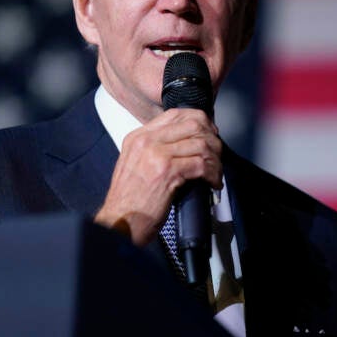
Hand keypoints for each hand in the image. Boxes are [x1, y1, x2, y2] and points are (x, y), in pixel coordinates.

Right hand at [94, 108, 221, 245]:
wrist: (119, 222)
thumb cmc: (129, 201)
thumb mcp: (135, 165)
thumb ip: (154, 150)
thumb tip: (184, 144)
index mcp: (138, 137)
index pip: (175, 114)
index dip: (199, 121)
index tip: (209, 133)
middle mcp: (146, 141)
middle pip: (192, 125)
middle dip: (212, 139)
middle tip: (217, 154)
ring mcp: (156, 155)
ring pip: (200, 144)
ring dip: (215, 160)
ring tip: (216, 172)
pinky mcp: (167, 172)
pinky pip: (201, 164)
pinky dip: (213, 174)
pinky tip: (212, 182)